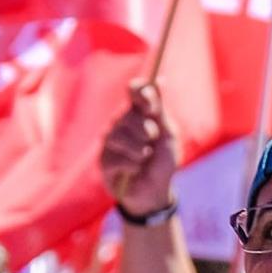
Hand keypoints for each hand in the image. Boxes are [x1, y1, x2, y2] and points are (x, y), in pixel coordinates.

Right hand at [99, 83, 177, 219]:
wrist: (156, 192)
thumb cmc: (163, 161)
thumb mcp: (167, 134)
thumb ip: (159, 110)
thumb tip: (159, 80)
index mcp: (138, 113)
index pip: (134, 90)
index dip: (141, 93)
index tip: (151, 107)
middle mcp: (121, 123)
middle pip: (128, 114)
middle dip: (147, 131)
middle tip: (152, 141)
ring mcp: (110, 141)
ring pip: (121, 136)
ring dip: (140, 150)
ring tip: (145, 158)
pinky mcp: (104, 161)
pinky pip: (117, 157)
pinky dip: (133, 165)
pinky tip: (135, 170)